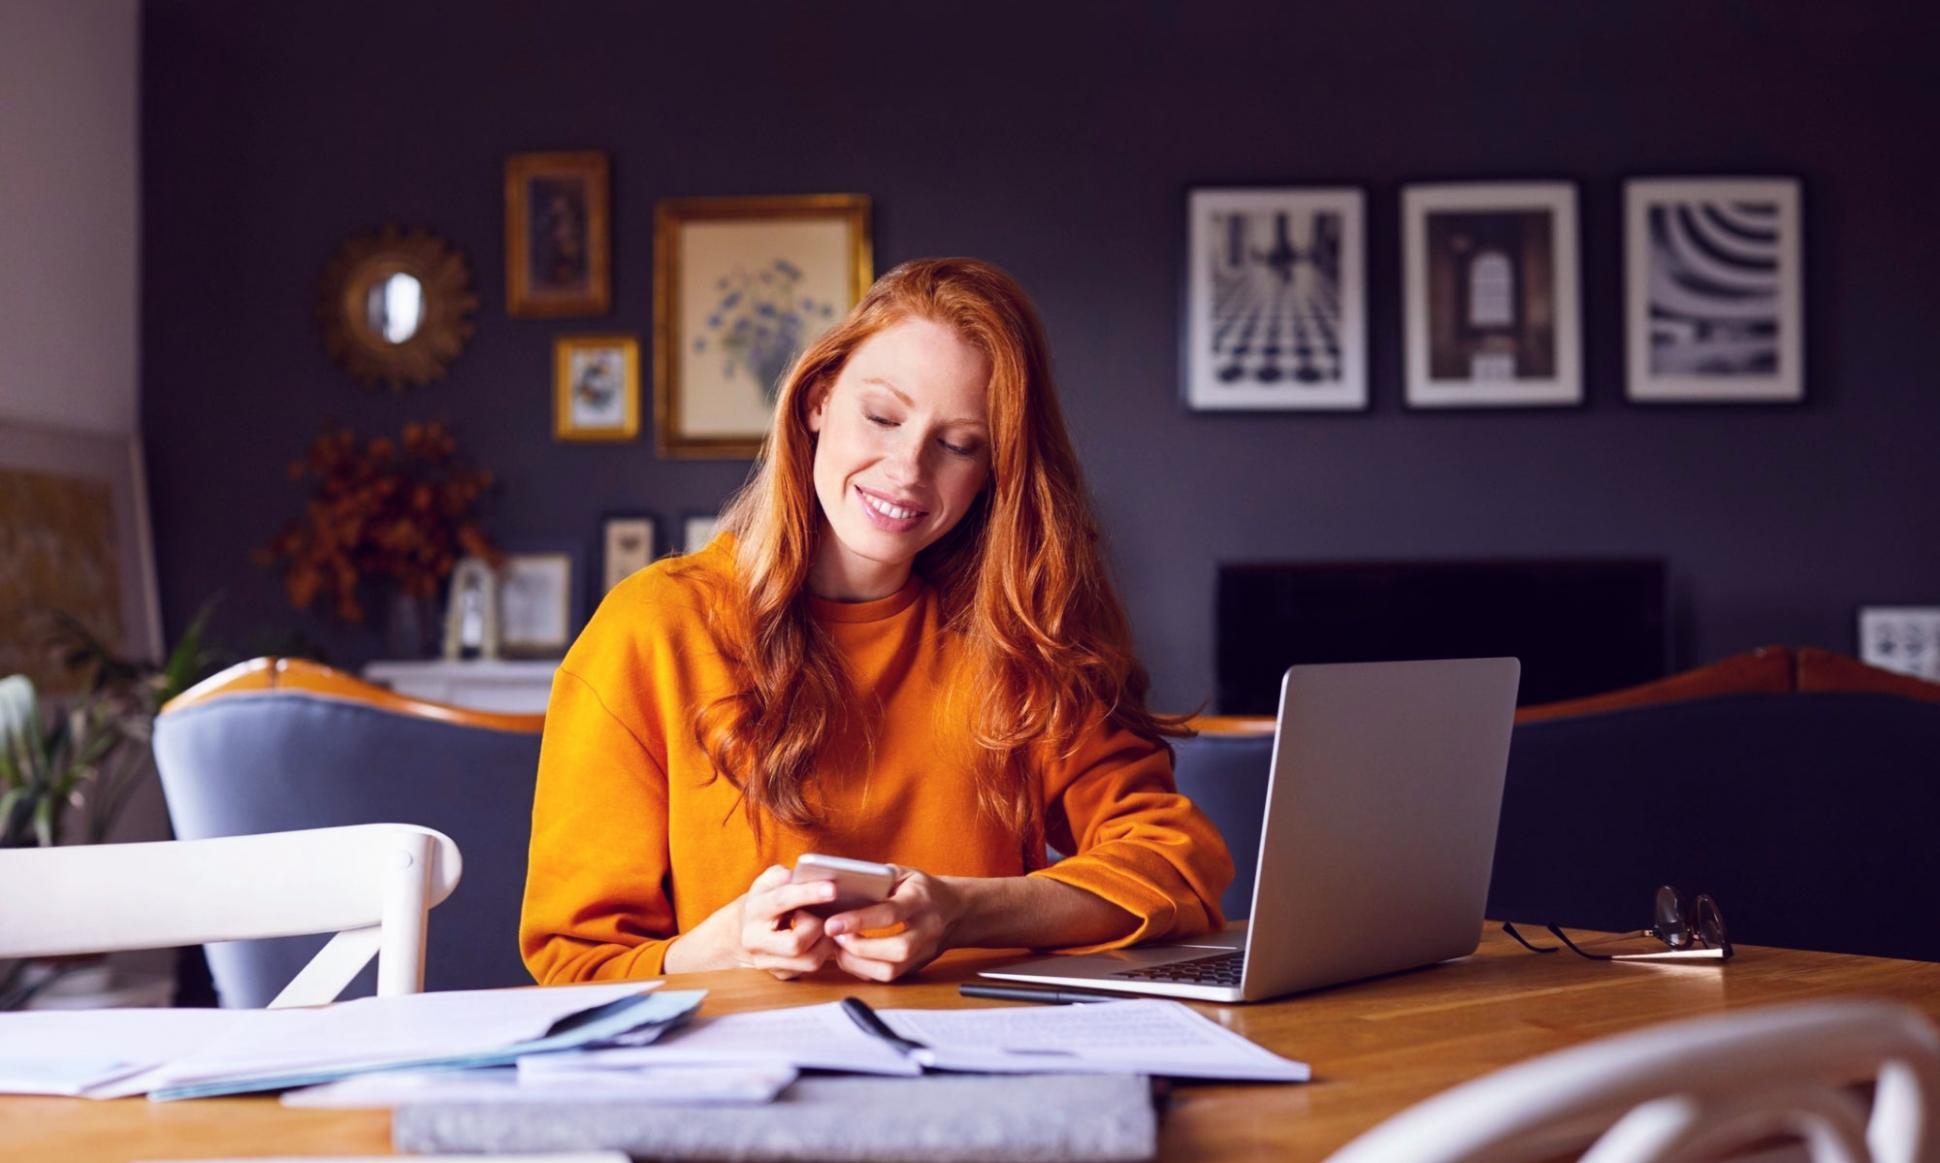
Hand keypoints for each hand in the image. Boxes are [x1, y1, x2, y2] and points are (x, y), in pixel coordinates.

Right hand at [667, 864, 839, 977]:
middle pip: (795, 943)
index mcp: (753, 911)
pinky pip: (811, 967)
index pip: (781, 901)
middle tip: (821, 915)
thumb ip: (778, 876)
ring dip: (824, 941)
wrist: (742, 931)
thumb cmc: (763, 902)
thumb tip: (790, 876)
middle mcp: (755, 941)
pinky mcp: (780, 974)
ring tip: (821, 925)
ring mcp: (766, 962)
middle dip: (816, 927)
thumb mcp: (765, 883)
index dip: (808, 894)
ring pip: (809, 961)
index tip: (832, 889)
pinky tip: (819, 938)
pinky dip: (822, 951)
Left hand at [823, 866, 967, 981]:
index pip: (890, 913)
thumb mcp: (904, 874)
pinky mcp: (917, 966)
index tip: (832, 924)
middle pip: (897, 949)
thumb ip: (877, 878)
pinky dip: (864, 970)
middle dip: (859, 948)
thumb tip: (840, 887)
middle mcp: (927, 929)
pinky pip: (889, 976)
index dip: (859, 920)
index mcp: (921, 900)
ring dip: (859, 963)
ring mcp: (925, 951)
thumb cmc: (923, 889)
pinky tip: (850, 956)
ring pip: (892, 970)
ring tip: (839, 948)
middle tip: (835, 937)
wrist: (956, 910)